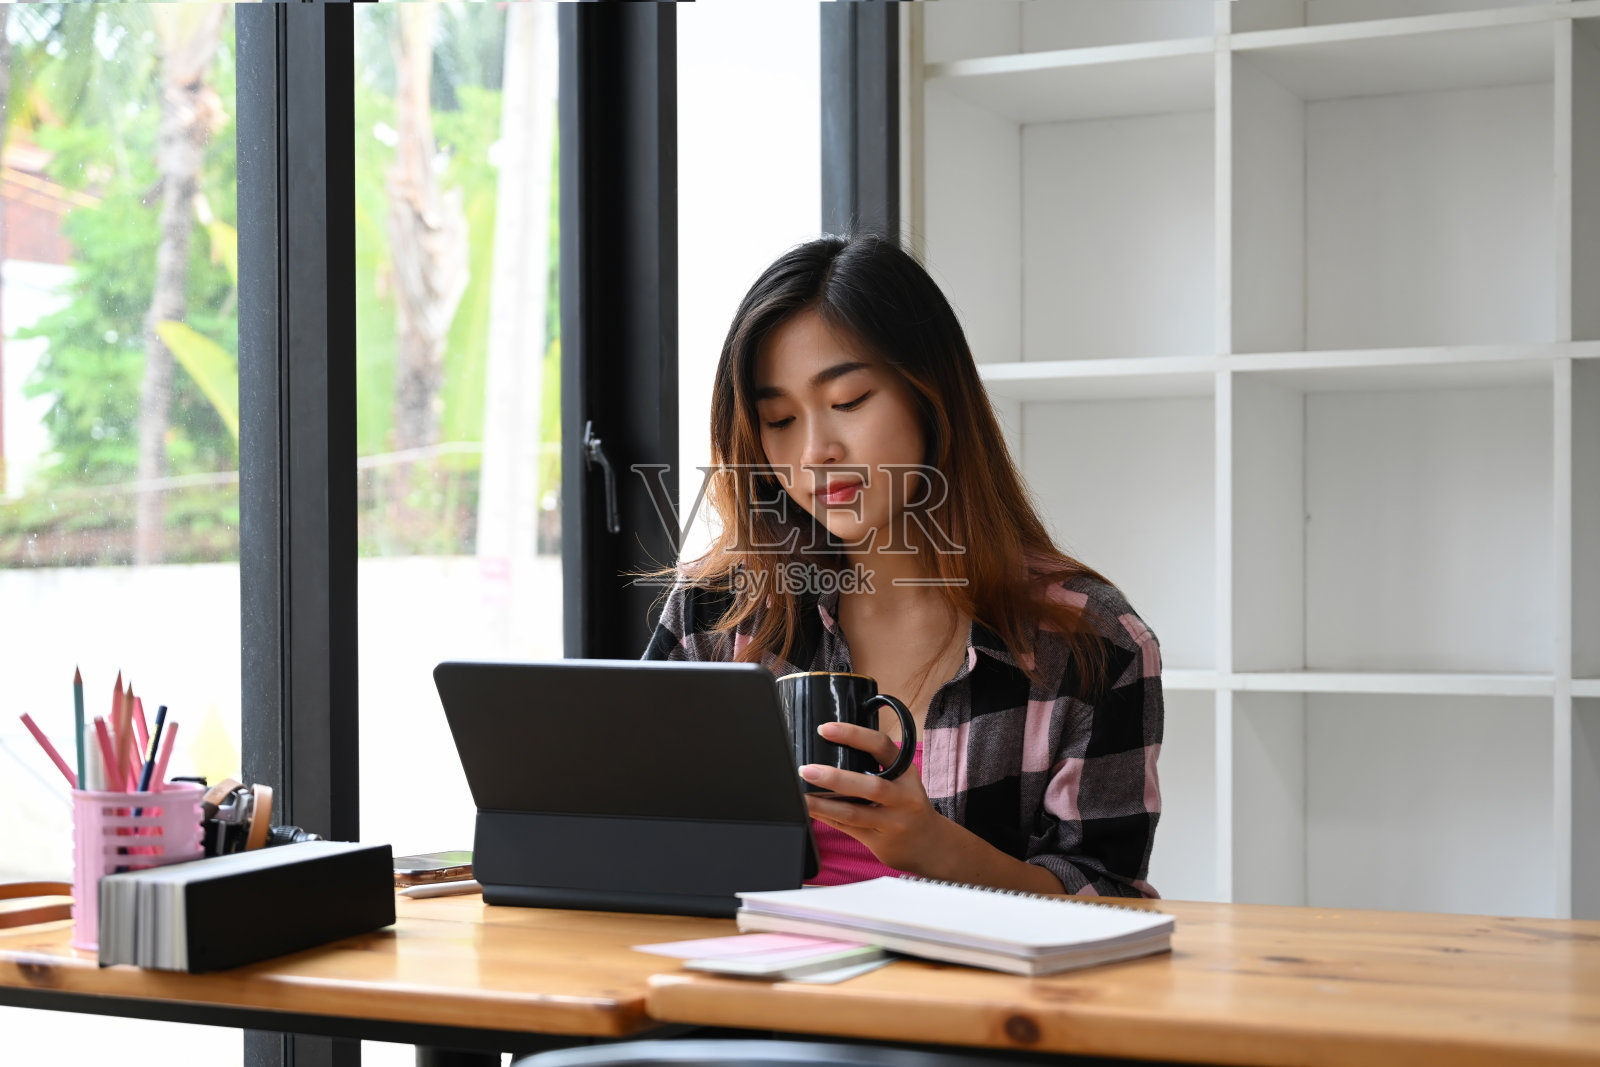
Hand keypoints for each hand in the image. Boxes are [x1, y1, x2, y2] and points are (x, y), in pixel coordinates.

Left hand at [800, 721, 950, 874]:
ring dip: (822, 804)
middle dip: (835, 777)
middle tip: (807, 770)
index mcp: (906, 772)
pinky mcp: (880, 842)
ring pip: (854, 813)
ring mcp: (893, 822)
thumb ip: (876, 766)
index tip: (826, 729)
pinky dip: (826, 818)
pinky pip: (847, 828)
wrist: (930, 844)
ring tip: (801, 796)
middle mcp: (903, 797)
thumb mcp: (902, 779)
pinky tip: (812, 810)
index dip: (854, 734)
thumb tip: (832, 748)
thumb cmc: (908, 805)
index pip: (882, 746)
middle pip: (870, 786)